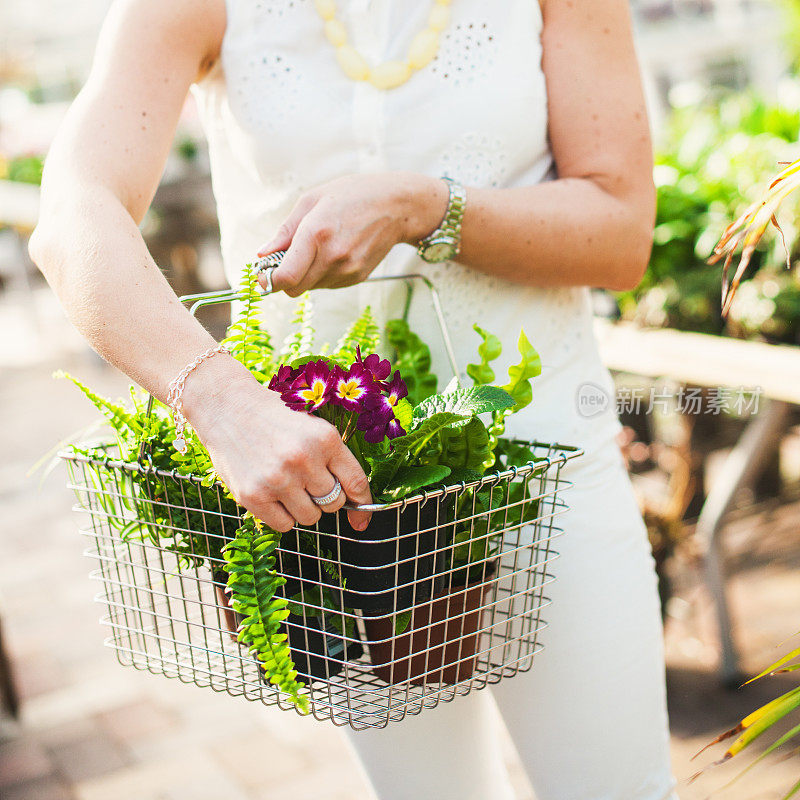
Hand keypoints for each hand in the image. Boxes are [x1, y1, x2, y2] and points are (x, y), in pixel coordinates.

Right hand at [183, 360, 371, 532]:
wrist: (228, 408)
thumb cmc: (275, 418)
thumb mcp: (313, 426)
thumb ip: (334, 459)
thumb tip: (358, 504)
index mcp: (325, 439)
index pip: (356, 482)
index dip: (363, 504)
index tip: (362, 518)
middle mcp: (304, 460)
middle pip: (334, 503)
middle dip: (325, 497)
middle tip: (307, 481)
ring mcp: (278, 480)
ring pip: (311, 517)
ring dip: (304, 507)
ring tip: (288, 485)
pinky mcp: (253, 496)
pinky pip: (284, 525)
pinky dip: (282, 515)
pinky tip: (272, 493)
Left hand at [257, 171, 447, 296]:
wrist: (396, 207)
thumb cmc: (352, 196)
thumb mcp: (312, 201)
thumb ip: (285, 232)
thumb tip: (262, 254)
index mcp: (316, 233)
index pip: (286, 278)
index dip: (269, 281)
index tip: (263, 274)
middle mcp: (332, 257)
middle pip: (294, 289)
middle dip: (284, 279)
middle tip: (284, 260)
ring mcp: (347, 270)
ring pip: (311, 287)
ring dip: (305, 274)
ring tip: (317, 247)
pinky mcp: (356, 278)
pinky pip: (327, 284)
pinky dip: (322, 273)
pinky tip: (333, 251)